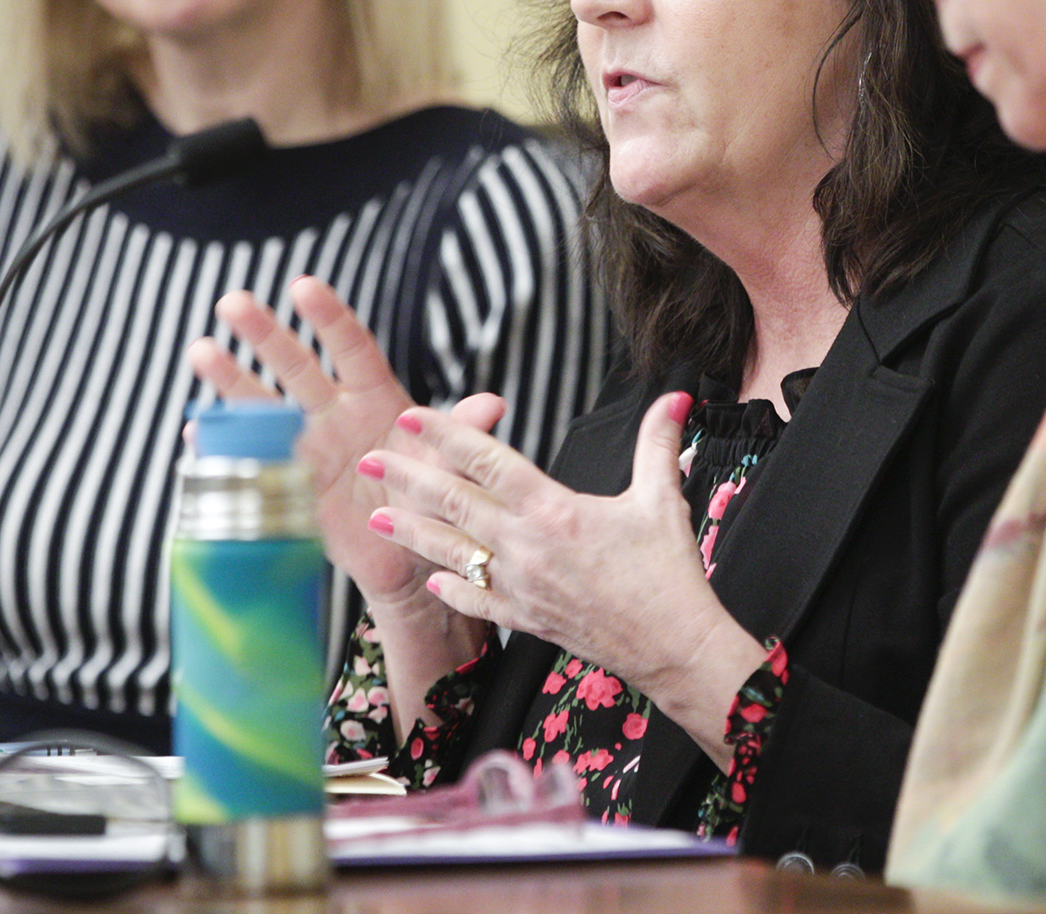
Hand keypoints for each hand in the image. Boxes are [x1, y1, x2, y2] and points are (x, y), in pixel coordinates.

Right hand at [185, 276, 497, 614]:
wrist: (404, 557)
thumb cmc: (432, 498)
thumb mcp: (449, 468)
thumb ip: (460, 435)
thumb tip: (491, 404)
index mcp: (376, 400)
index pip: (353, 350)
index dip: (330, 319)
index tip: (304, 286)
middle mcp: (335, 415)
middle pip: (297, 368)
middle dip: (266, 335)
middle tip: (234, 303)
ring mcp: (305, 449)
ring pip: (263, 407)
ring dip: (232, 380)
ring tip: (201, 350)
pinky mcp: (285, 486)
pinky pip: (249, 461)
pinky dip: (223, 447)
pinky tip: (198, 430)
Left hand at [368, 391, 768, 763]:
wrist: (671, 646)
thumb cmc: (668, 574)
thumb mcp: (663, 499)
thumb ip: (658, 442)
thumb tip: (676, 398)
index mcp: (554, 510)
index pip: (487, 461)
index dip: (447, 435)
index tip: (413, 417)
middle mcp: (527, 546)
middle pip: (455, 503)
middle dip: (408, 478)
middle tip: (370, 458)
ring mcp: (521, 585)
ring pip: (453, 551)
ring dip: (412, 532)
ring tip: (376, 515)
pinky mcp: (526, 617)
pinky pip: (477, 599)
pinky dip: (452, 586)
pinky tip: (432, 577)